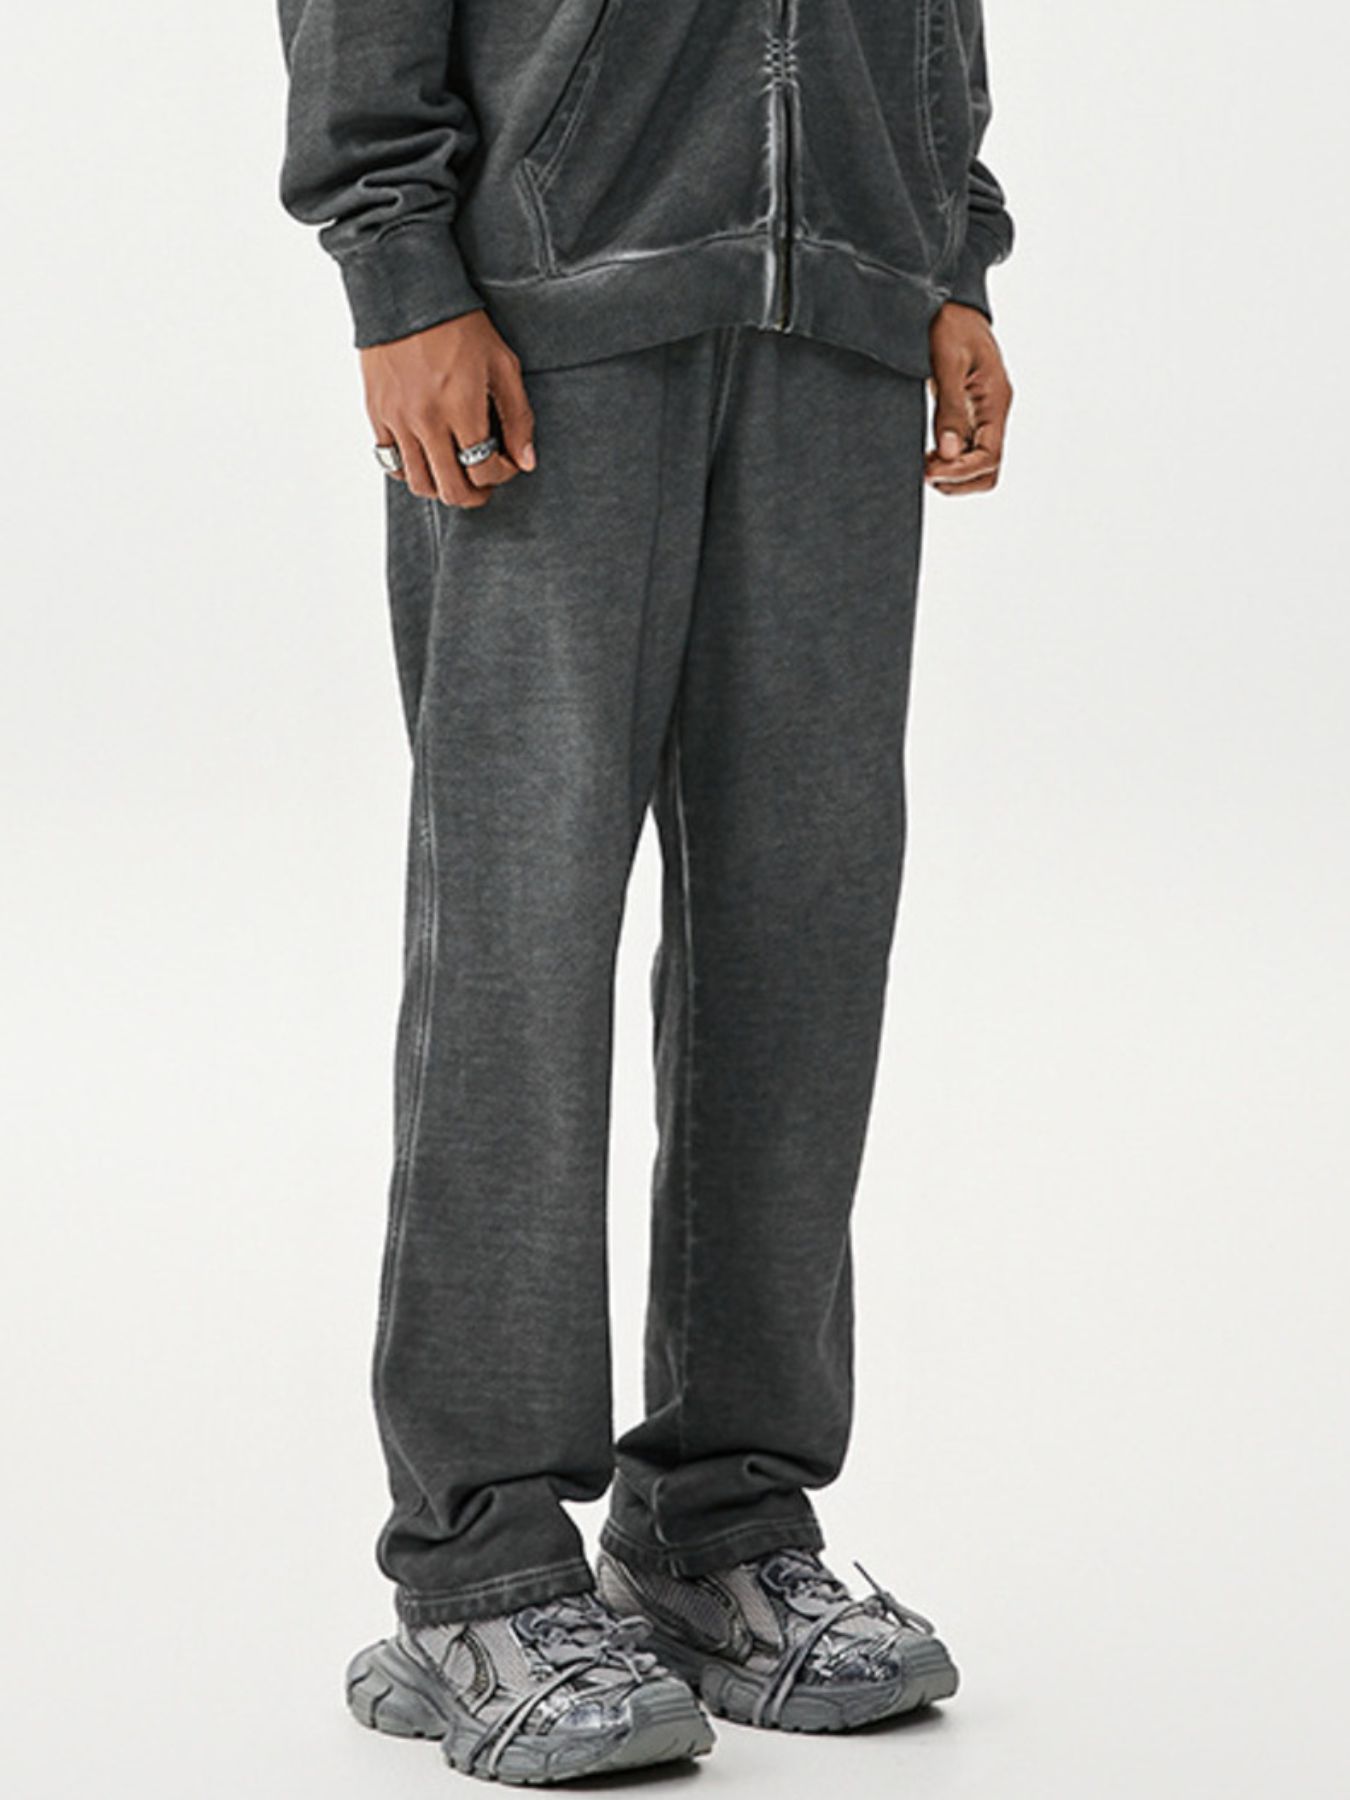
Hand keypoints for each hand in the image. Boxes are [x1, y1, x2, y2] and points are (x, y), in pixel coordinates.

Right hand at [362, 310, 536, 508]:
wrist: (408, 296)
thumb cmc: (460, 326)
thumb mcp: (503, 365)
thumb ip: (518, 416)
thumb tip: (526, 461)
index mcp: (461, 409)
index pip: (484, 471)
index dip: (502, 475)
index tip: (507, 462)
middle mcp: (426, 421)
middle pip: (452, 489)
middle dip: (475, 495)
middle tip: (484, 485)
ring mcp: (398, 420)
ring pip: (419, 484)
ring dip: (442, 488)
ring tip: (456, 475)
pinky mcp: (377, 414)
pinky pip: (390, 463)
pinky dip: (410, 471)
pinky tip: (426, 459)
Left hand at [925, 302, 1012, 495]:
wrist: (950, 300)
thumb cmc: (950, 323)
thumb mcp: (947, 361)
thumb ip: (949, 408)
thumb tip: (948, 453)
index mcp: (996, 400)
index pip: (989, 457)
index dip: (959, 471)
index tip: (928, 469)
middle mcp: (994, 411)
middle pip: (989, 469)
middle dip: (958, 479)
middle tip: (925, 470)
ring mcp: (984, 414)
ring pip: (980, 464)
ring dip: (954, 474)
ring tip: (925, 464)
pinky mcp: (970, 412)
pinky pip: (967, 449)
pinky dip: (950, 461)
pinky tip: (929, 453)